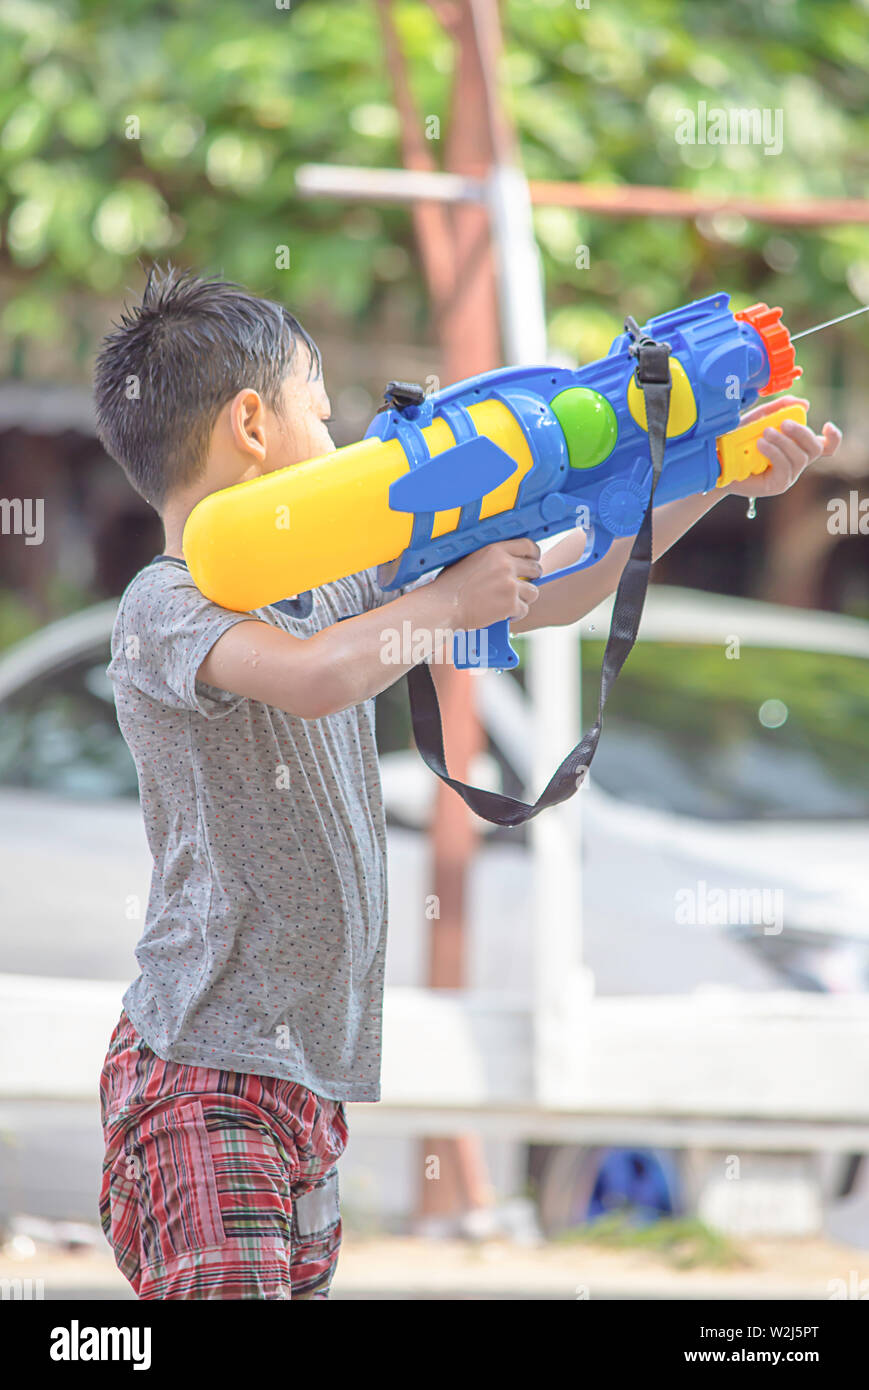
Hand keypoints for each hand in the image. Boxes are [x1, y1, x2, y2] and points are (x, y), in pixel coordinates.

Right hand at [434, 538, 542, 629]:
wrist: (444, 607)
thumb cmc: (449, 586)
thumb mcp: (468, 559)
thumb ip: (489, 557)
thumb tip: (504, 559)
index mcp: (495, 550)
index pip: (528, 546)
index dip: (533, 555)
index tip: (532, 561)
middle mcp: (506, 565)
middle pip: (536, 569)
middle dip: (532, 578)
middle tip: (522, 586)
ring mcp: (510, 585)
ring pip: (533, 592)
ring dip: (524, 598)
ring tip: (510, 602)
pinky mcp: (510, 604)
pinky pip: (524, 609)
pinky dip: (516, 614)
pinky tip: (504, 614)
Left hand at [724, 395, 841, 497]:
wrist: (716, 460)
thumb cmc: (738, 440)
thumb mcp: (759, 419)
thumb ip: (780, 408)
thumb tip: (805, 404)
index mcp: (796, 446)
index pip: (825, 447)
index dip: (834, 438)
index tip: (826, 426)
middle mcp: (796, 462)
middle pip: (815, 449)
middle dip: (802, 433)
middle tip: (783, 423)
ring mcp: (788, 476)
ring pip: (800, 458)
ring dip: (784, 443)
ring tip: (765, 434)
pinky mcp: (777, 485)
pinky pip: (785, 468)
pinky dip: (775, 453)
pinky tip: (761, 444)